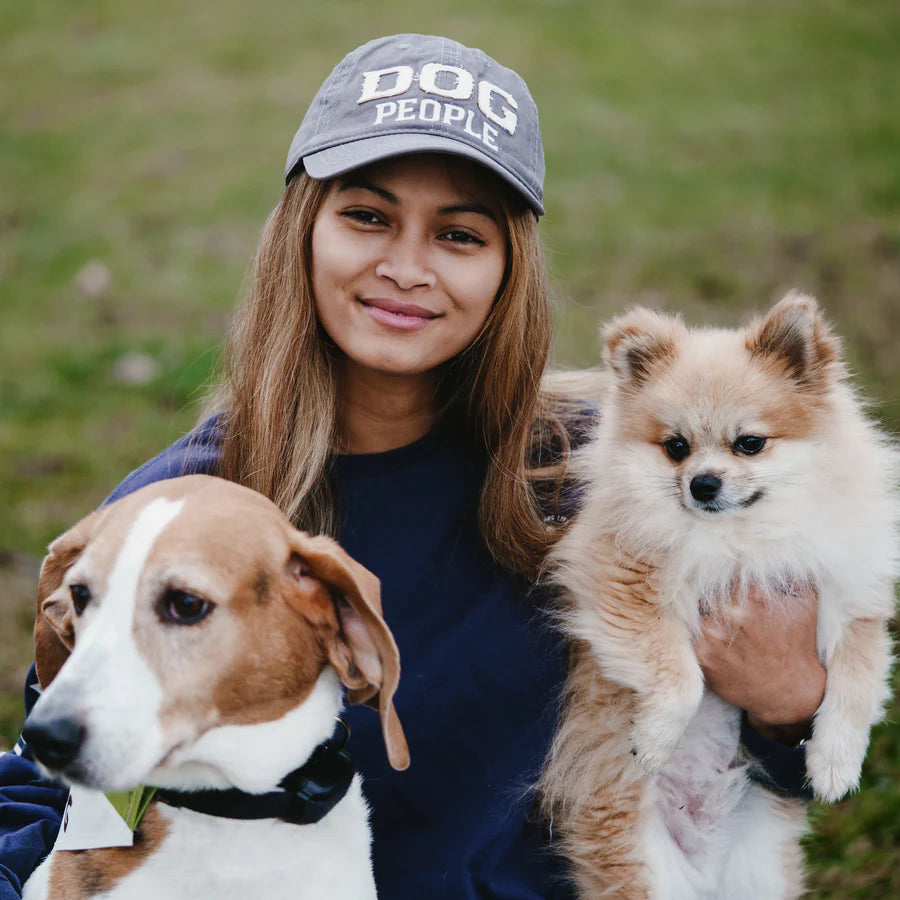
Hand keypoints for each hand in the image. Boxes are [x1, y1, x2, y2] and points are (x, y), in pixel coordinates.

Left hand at [693, 583, 825, 745]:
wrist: (789, 691)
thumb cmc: (797, 643)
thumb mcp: (805, 603)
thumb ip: (790, 573)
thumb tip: (777, 550)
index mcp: (754, 594)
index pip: (721, 570)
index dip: (718, 573)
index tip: (717, 575)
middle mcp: (731, 612)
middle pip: (704, 589)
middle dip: (708, 593)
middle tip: (714, 602)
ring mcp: (713, 634)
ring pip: (693, 611)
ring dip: (700, 613)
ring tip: (714, 620)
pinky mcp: (702, 655)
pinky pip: (688, 634)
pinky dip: (695, 633)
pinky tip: (710, 637)